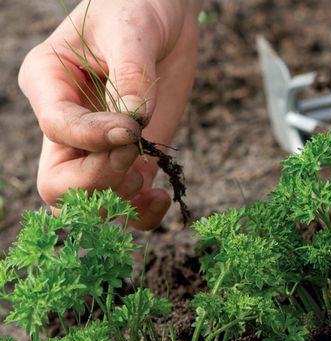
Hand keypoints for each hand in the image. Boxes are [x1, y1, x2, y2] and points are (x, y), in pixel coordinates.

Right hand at [19, 0, 199, 228]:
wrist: (165, 19)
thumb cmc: (136, 9)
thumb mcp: (130, 30)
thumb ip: (130, 75)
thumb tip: (135, 120)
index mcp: (49, 87)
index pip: (58, 130)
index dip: (92, 139)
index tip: (131, 128)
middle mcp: (68, 126)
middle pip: (59, 185)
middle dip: (98, 180)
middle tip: (133, 153)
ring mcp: (99, 149)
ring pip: (90, 204)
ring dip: (121, 200)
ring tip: (148, 170)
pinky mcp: (131, 160)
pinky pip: (126, 205)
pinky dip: (142, 214)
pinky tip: (162, 197)